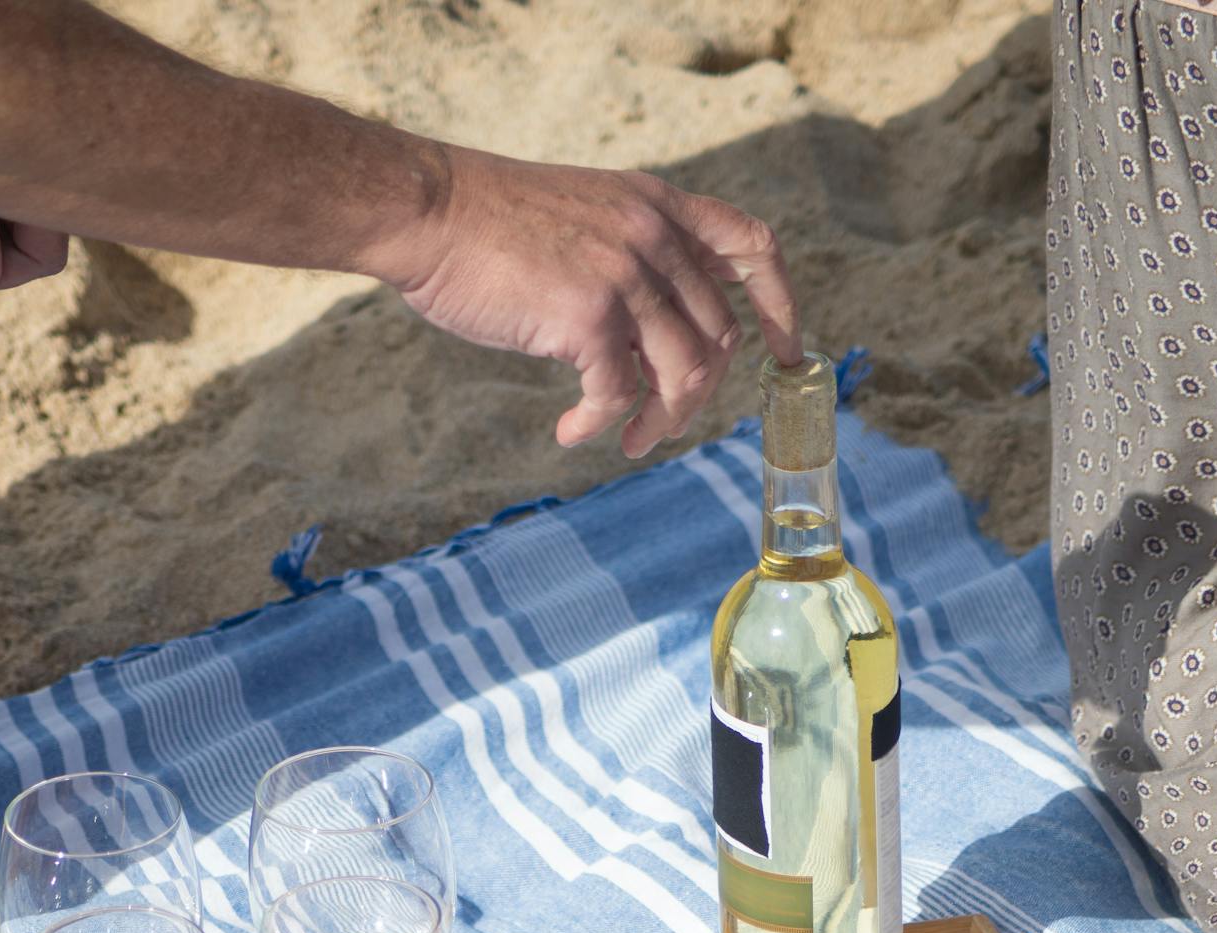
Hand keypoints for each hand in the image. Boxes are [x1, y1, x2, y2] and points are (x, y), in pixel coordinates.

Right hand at [376, 147, 800, 457]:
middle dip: (696, 396)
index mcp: (660, 205)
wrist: (431, 212)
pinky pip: (619, 395)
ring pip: (683, 374)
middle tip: (656, 426)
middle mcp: (654, 235)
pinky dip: (596, 426)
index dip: (779, 305)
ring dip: (659, 423)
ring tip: (625, 442)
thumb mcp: (587, 216)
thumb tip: (660, 337)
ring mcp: (626, 274)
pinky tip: (568, 432)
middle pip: (719, 335)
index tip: (785, 354)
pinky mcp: (589, 317)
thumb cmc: (490, 225)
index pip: (752, 247)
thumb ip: (633, 256)